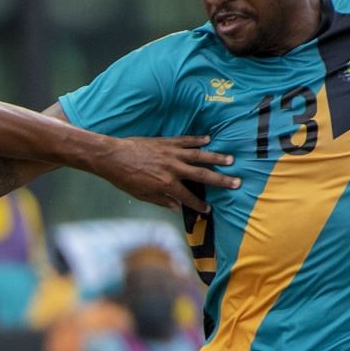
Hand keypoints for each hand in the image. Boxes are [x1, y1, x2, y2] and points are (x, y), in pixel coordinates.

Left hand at [93, 136, 238, 213]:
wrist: (112, 156)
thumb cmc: (124, 178)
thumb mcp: (141, 195)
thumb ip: (161, 200)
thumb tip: (176, 207)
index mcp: (166, 184)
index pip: (188, 197)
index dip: (199, 205)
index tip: (209, 210)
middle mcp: (172, 169)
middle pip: (202, 176)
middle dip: (220, 181)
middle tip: (236, 183)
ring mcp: (171, 154)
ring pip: (199, 156)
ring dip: (216, 158)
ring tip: (230, 160)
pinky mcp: (166, 142)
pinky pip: (186, 141)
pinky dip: (197, 140)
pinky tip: (208, 140)